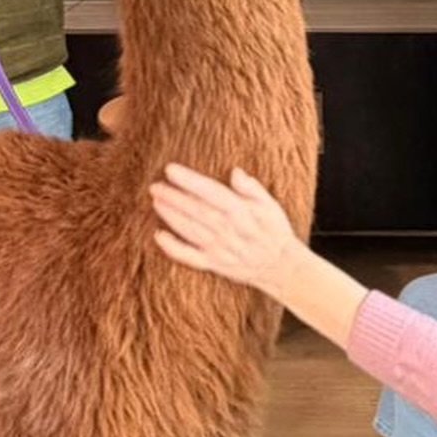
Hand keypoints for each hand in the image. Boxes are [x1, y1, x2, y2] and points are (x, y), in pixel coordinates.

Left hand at [150, 163, 301, 298]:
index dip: (189, 181)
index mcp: (241, 212)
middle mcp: (228, 230)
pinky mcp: (214, 264)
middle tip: (155, 186)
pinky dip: (173, 248)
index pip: (211, 192)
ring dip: (171, 216)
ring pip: (190, 230)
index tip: (171, 170)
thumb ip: (251, 188)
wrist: (280, 266)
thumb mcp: (270, 204)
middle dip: (174, 197)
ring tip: (156, 201)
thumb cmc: (274, 230)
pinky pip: (190, 257)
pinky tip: (159, 236)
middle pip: (196, 210)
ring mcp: (219, 249)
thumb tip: (235, 172)